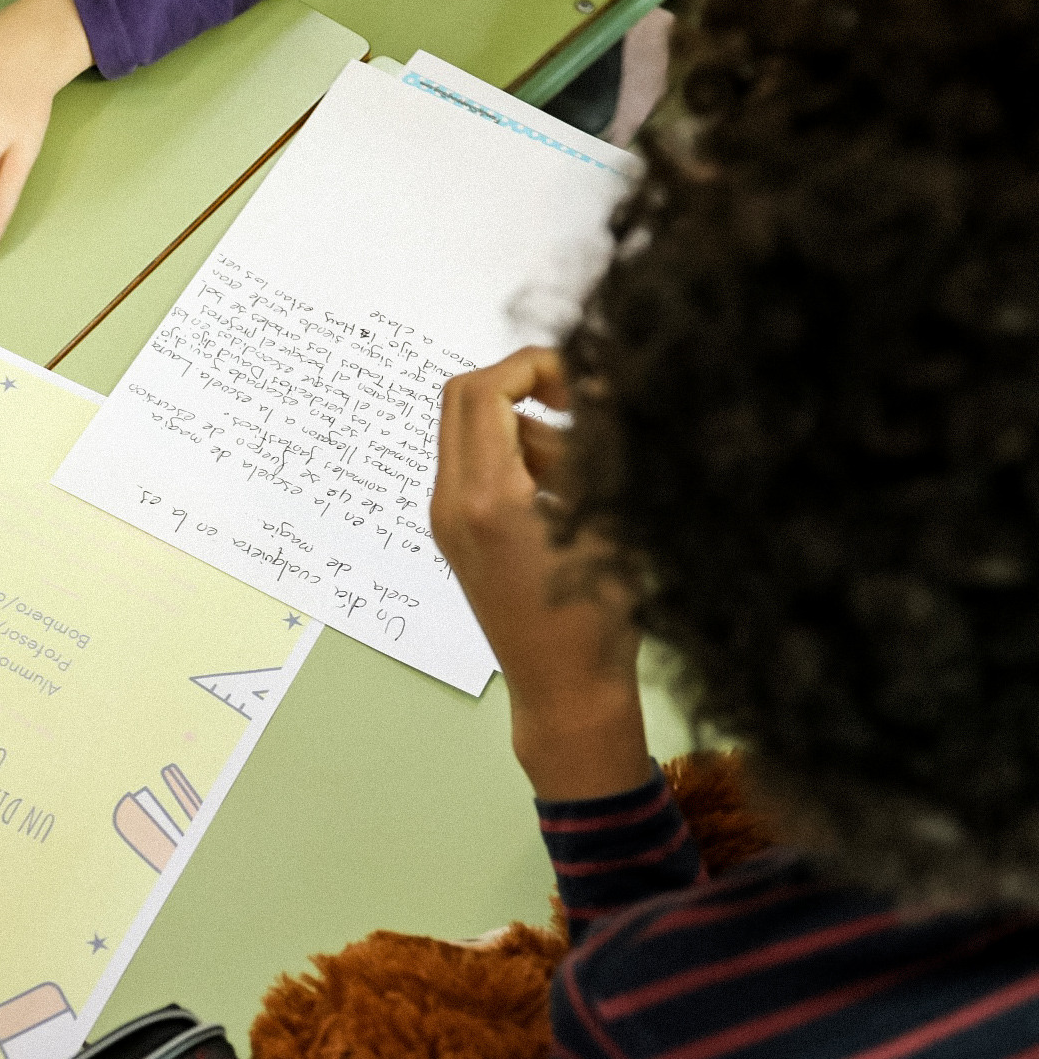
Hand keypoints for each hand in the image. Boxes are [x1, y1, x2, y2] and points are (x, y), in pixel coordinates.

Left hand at [431, 346, 650, 799]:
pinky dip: (517, 459)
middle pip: (462, 399)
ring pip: (472, 433)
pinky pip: (477, 469)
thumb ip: (596, 444)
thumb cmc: (597, 619)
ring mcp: (448, 521)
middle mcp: (451, 505)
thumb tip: (595, 381)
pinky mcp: (457, 535)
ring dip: (525, 428)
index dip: (533, 367)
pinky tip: (566, 497)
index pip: (483, 390)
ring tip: (583, 476)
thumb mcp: (609, 517)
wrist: (564, 692)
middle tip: (576, 407)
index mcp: (484, 498)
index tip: (581, 385)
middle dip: (521, 386)